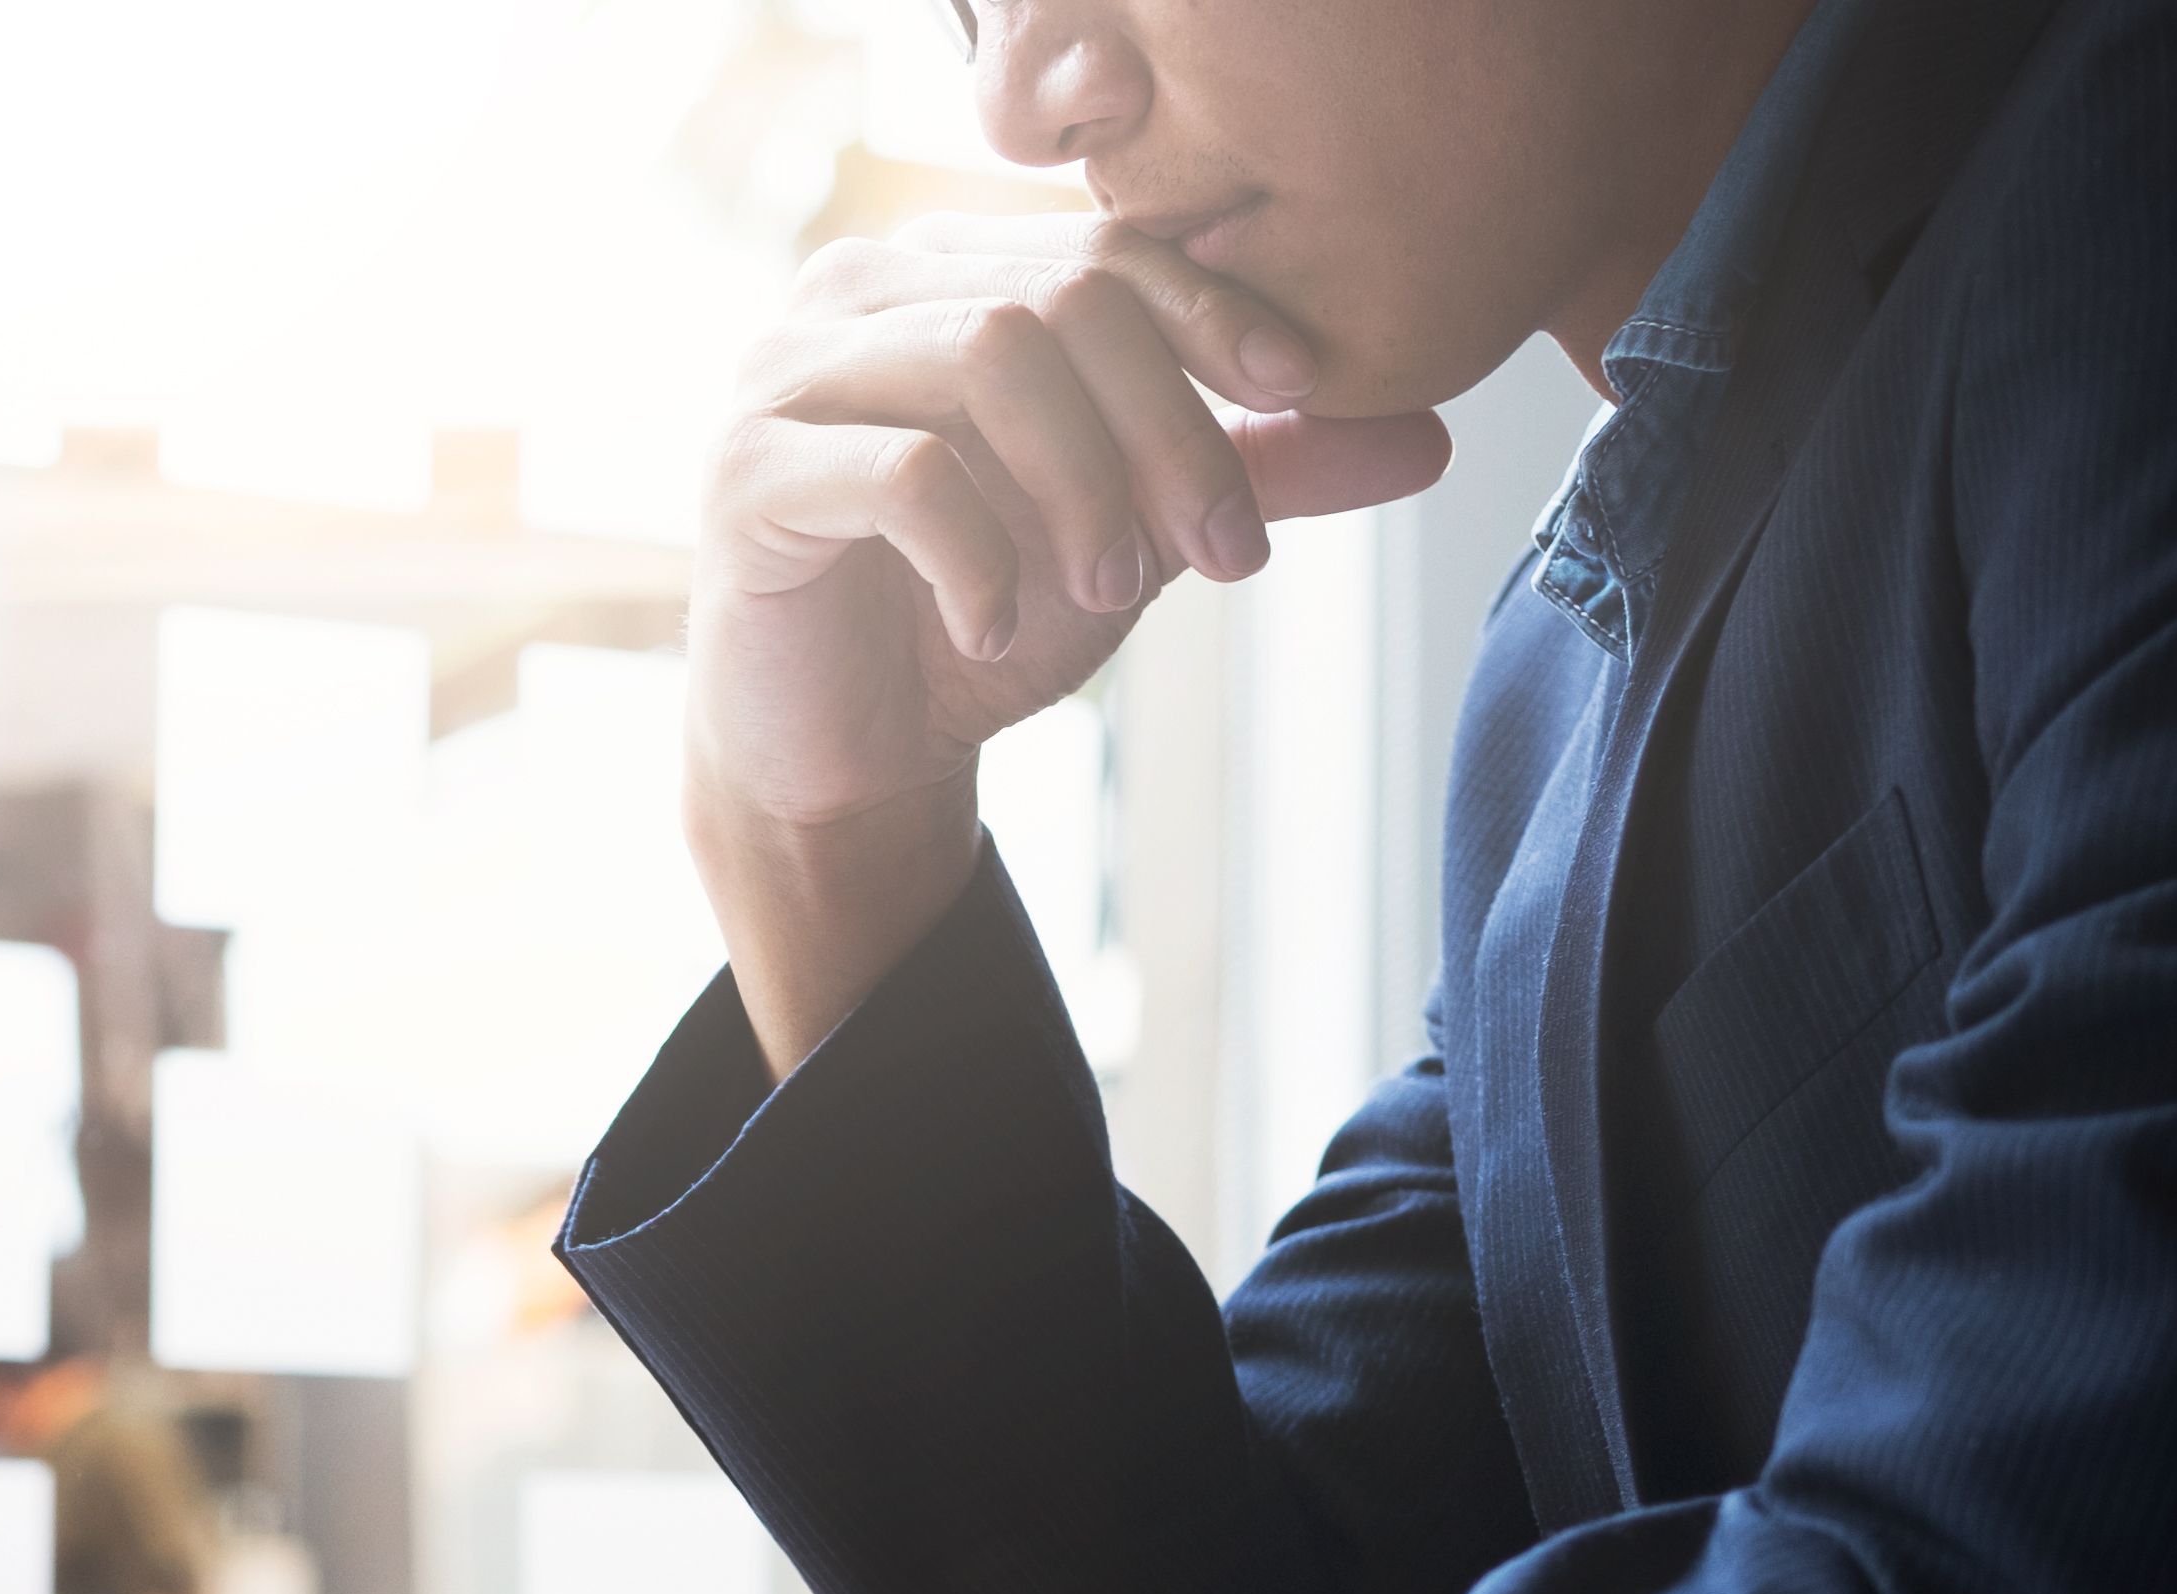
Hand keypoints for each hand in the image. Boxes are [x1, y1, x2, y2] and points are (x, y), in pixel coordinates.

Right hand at [690, 211, 1454, 1067]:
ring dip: (1085, 485)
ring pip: (986, 361)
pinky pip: (900, 473)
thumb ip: (1255, 474)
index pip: (1104, 250)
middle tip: (1222, 552)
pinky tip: (993, 627)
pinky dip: (978, 556)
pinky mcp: (750, 479)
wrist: (843, 761)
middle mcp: (852, 294)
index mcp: (943, 274)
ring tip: (1115, 589)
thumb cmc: (976, 619)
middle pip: (1057, 301)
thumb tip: (1426, 437)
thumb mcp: (1137, 535)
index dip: (1215, 314)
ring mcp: (786, 377)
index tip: (1301, 395)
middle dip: (1166, 429)